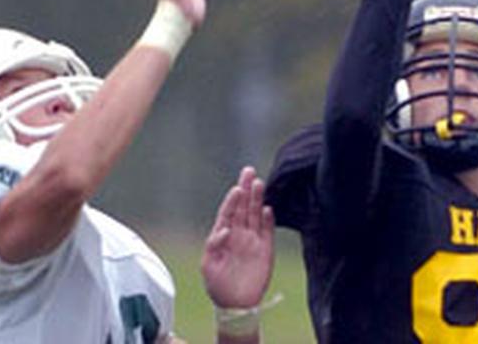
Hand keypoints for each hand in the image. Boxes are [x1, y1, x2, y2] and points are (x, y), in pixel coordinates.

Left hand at [201, 167, 274, 308]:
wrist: (235, 305)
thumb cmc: (217, 285)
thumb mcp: (208, 265)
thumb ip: (214, 244)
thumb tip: (224, 229)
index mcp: (223, 235)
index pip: (228, 212)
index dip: (232, 200)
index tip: (237, 189)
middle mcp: (238, 234)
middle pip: (243, 207)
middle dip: (245, 189)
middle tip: (248, 171)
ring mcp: (252, 240)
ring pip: (256, 214)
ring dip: (257, 199)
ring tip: (259, 183)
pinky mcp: (266, 250)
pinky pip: (267, 231)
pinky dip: (268, 220)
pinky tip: (268, 208)